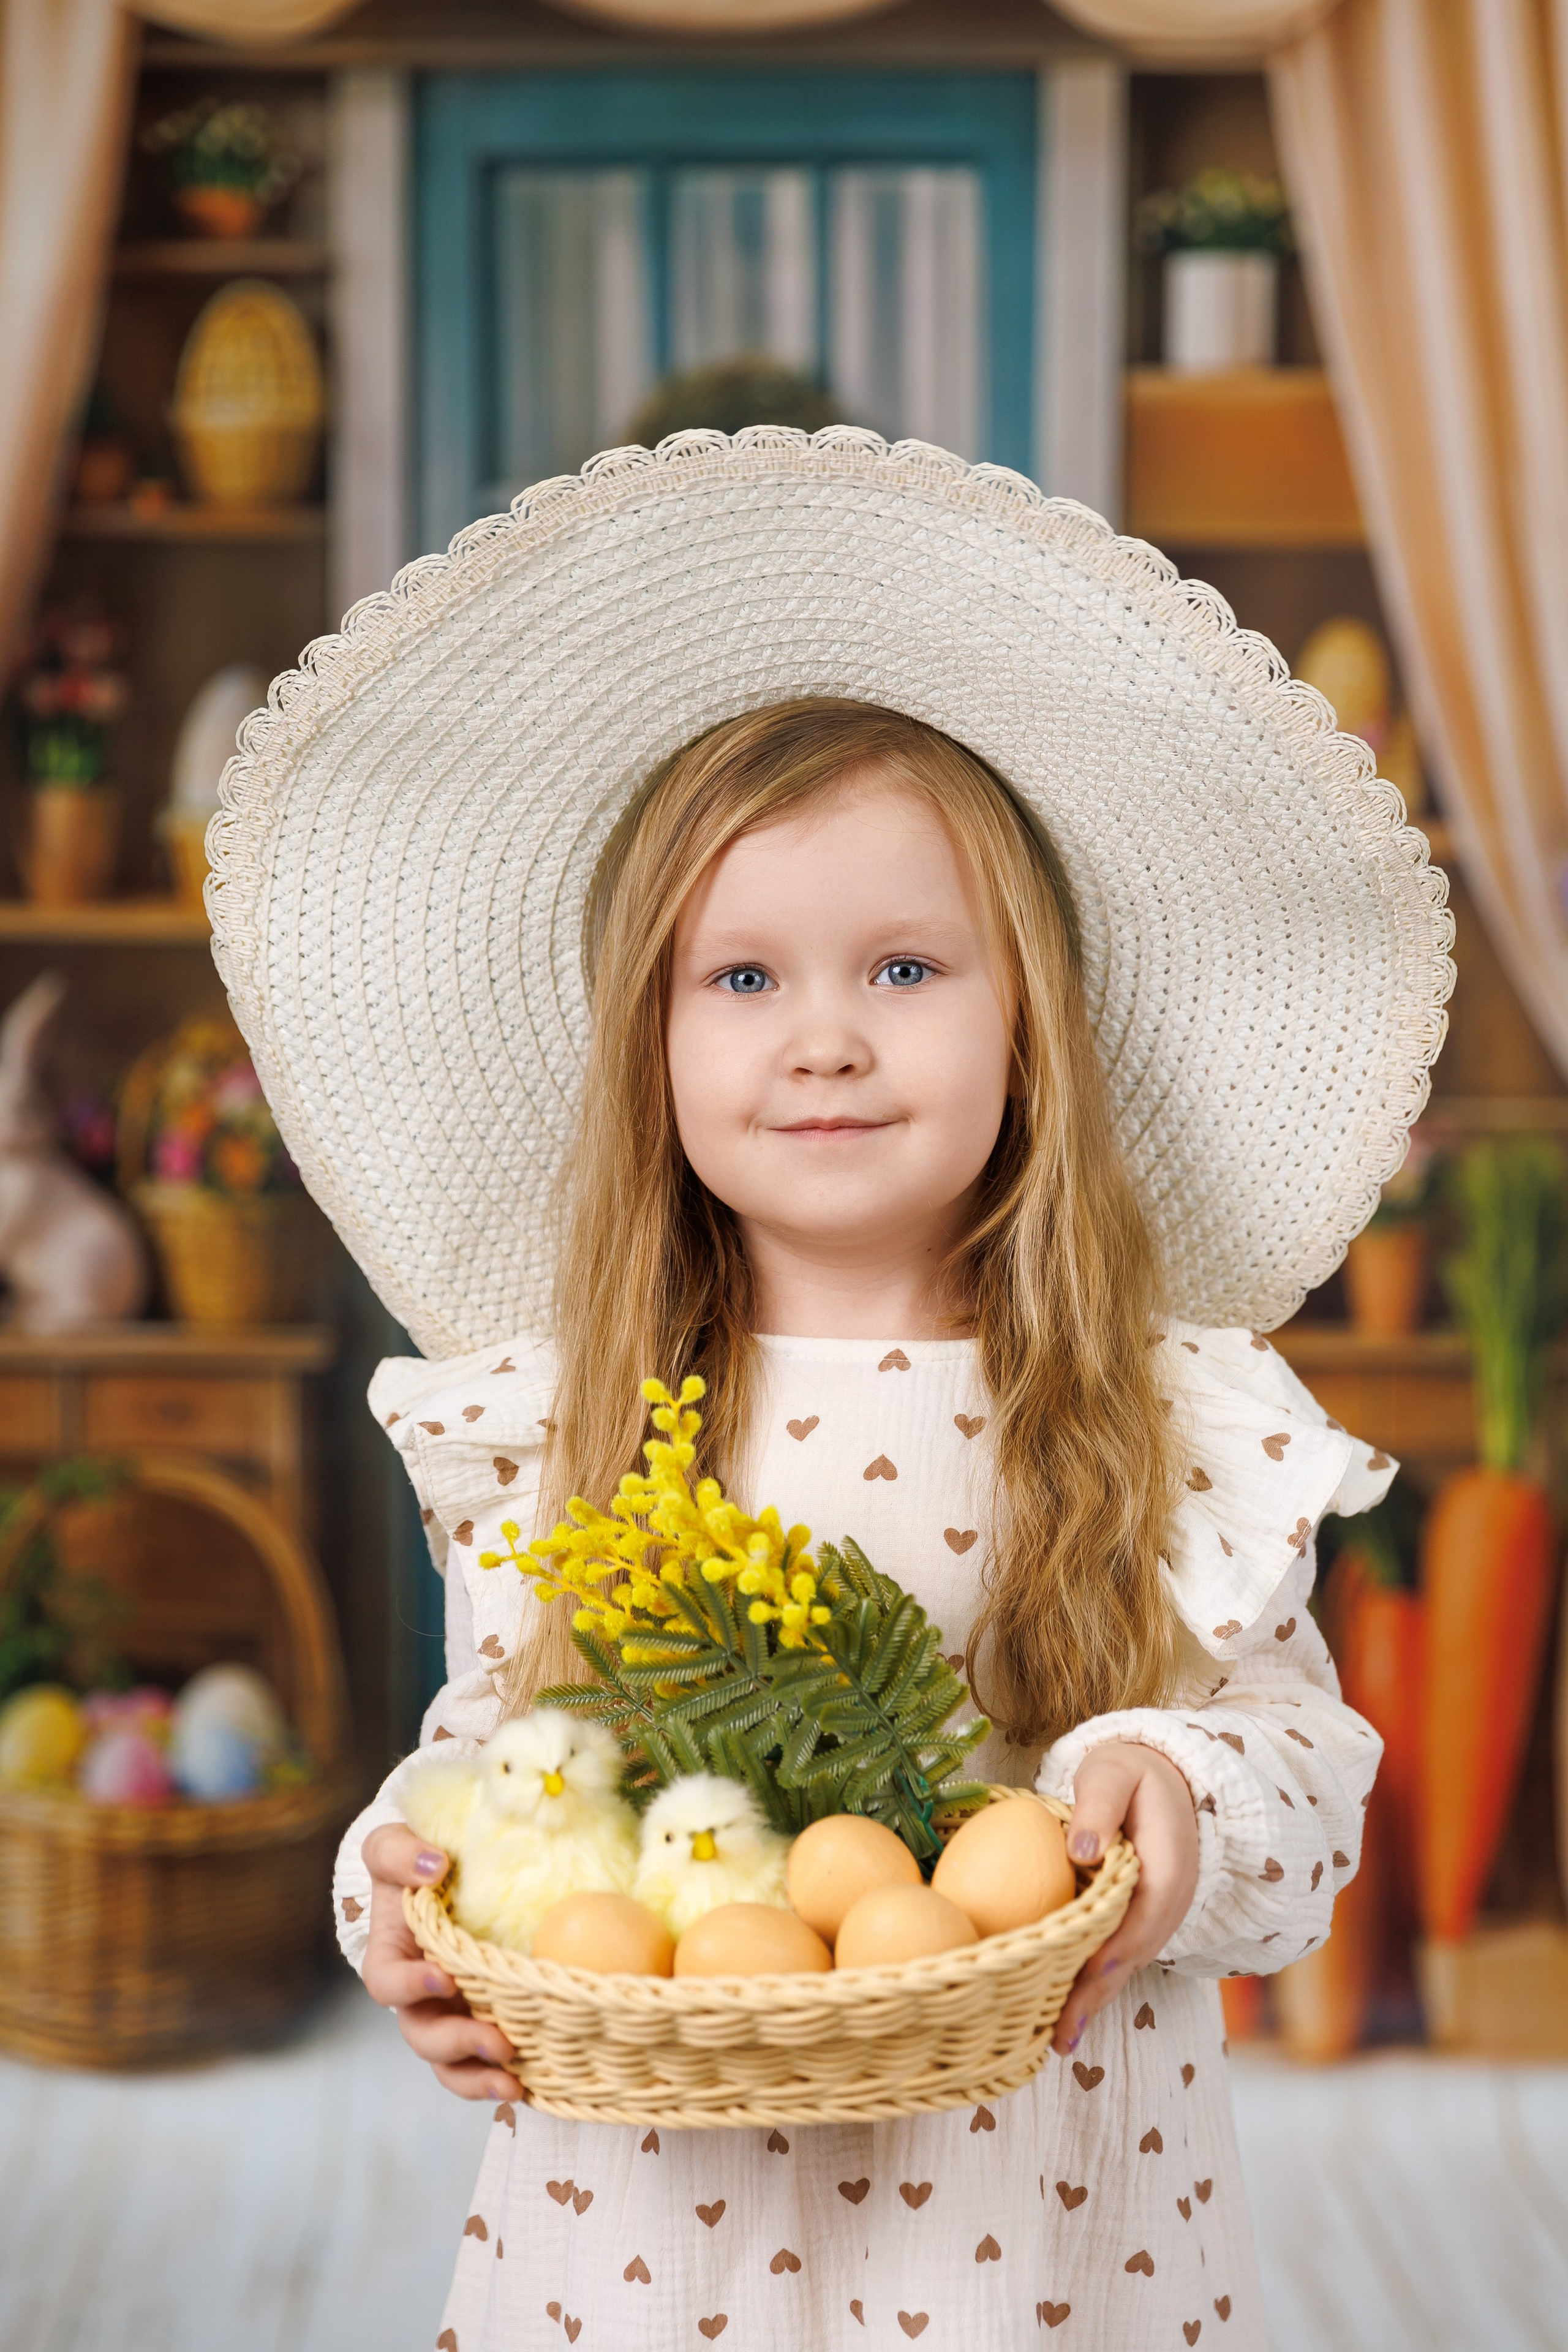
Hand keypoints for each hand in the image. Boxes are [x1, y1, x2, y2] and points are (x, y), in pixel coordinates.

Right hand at [361, 1823, 522, 2101]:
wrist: (441, 1871)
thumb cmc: (412, 1859)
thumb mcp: (393, 1846)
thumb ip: (401, 1853)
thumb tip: (434, 1865)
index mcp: (391, 1957)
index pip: (386, 1983)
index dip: (410, 1987)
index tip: (444, 1976)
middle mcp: (418, 1996)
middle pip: (423, 2035)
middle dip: (457, 2043)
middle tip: (496, 2040)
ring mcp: (451, 2014)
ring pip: (452, 2063)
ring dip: (479, 2077)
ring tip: (514, 2082)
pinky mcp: (485, 2020)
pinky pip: (486, 2061)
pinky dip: (503, 2075)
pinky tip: (535, 2083)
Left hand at [1050, 1740, 1199, 2055]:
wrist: (1170, 1780)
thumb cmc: (1132, 1774)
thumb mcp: (1115, 1773)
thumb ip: (1099, 1804)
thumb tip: (1079, 1848)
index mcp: (1167, 1868)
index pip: (1138, 1919)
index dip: (1109, 1953)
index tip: (1079, 1981)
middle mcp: (1168, 1903)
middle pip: (1131, 1956)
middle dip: (1096, 1996)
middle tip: (1058, 2038)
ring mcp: (1157, 1916)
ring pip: (1125, 1964)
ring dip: (1094, 2000)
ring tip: (1057, 2039)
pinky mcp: (1141, 1921)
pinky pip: (1119, 1956)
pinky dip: (1096, 1983)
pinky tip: (1065, 2007)